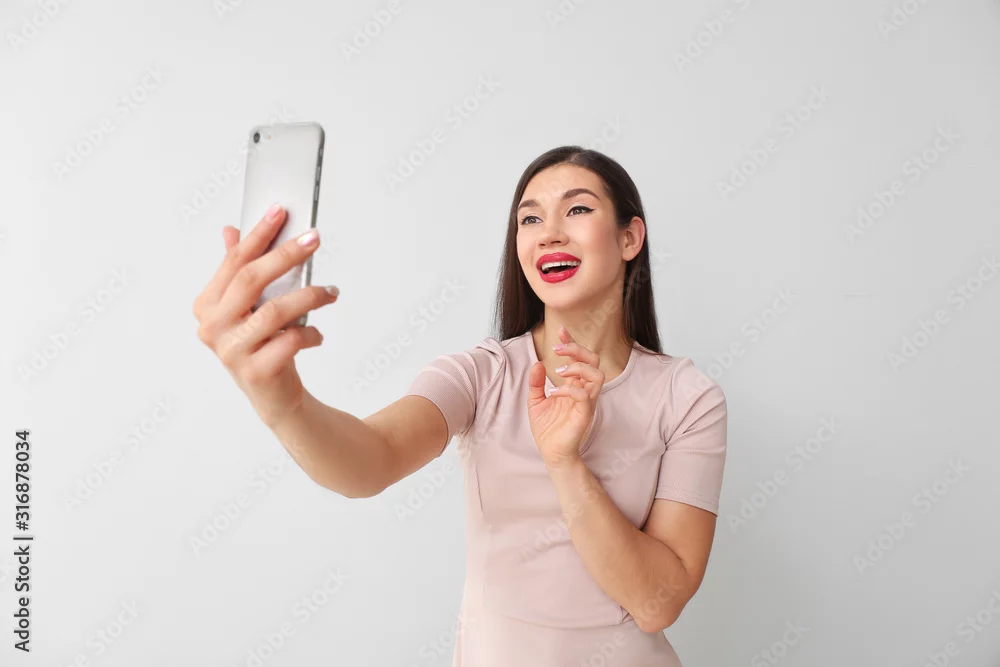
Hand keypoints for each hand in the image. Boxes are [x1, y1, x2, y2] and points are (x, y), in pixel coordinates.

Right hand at [192, 204, 339, 427]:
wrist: (274, 398)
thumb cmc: (262, 345)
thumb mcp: (249, 307)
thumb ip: (239, 271)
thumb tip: (230, 231)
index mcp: (206, 306)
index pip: (234, 262)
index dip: (258, 234)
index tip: (281, 211)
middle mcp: (212, 327)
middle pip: (250, 279)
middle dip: (286, 254)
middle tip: (314, 239)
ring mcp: (231, 351)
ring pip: (275, 310)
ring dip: (310, 296)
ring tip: (331, 293)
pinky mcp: (255, 372)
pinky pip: (290, 341)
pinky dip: (310, 332)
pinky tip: (317, 332)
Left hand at [527, 326, 605, 469]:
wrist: (551, 453)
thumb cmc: (548, 429)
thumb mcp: (536, 402)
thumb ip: (536, 383)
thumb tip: (537, 363)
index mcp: (575, 385)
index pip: (579, 358)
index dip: (572, 343)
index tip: (561, 331)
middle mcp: (584, 391)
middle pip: (593, 361)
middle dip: (577, 350)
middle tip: (557, 350)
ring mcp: (587, 402)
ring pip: (597, 375)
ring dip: (578, 367)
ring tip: (559, 370)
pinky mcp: (585, 414)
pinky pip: (584, 395)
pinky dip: (569, 389)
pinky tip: (554, 391)